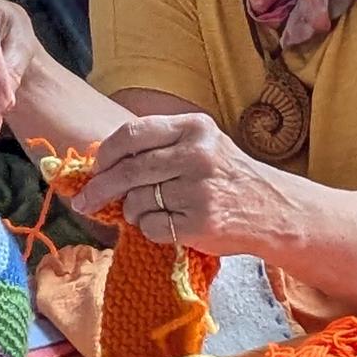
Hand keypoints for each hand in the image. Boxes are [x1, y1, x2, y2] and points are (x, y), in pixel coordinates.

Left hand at [71, 113, 278, 252]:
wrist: (272, 210)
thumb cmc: (226, 176)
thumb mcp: (202, 144)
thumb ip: (160, 144)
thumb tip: (102, 160)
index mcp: (194, 128)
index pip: (132, 134)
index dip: (106, 153)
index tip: (94, 167)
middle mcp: (197, 155)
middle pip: (128, 171)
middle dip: (99, 188)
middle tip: (85, 200)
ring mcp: (199, 190)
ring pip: (136, 201)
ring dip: (132, 211)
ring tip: (148, 211)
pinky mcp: (199, 223)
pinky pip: (151, 227)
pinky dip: (150, 228)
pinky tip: (168, 223)